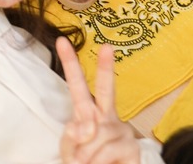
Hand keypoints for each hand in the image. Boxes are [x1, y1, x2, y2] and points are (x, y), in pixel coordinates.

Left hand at [58, 38, 141, 163]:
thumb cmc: (84, 161)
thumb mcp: (70, 148)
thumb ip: (73, 135)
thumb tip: (85, 128)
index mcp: (87, 111)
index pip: (77, 85)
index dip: (70, 64)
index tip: (61, 40)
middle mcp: (105, 115)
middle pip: (105, 89)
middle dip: (106, 68)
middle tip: (107, 47)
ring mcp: (120, 129)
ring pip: (96, 134)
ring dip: (85, 153)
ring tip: (84, 163)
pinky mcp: (131, 145)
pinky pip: (107, 150)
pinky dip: (96, 161)